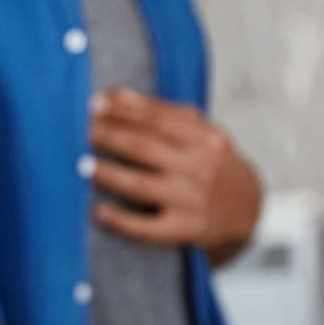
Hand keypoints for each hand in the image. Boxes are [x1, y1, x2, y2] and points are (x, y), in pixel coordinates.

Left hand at [89, 90, 262, 257]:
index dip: (123, 110)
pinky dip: (121, 221)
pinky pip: (147, 227)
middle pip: (144, 147)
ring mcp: (191, 200)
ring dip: (107, 174)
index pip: (157, 119)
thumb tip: (116, 94)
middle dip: (107, 136)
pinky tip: (97, 212)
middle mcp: (199, 167)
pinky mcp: (185, 230)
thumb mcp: (202, 133)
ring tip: (79, 165)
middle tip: (76, 130)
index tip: (92, 104)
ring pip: (140, 185)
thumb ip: (163, 113)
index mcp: (204, 137)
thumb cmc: (212, 164)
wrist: (247, 208)